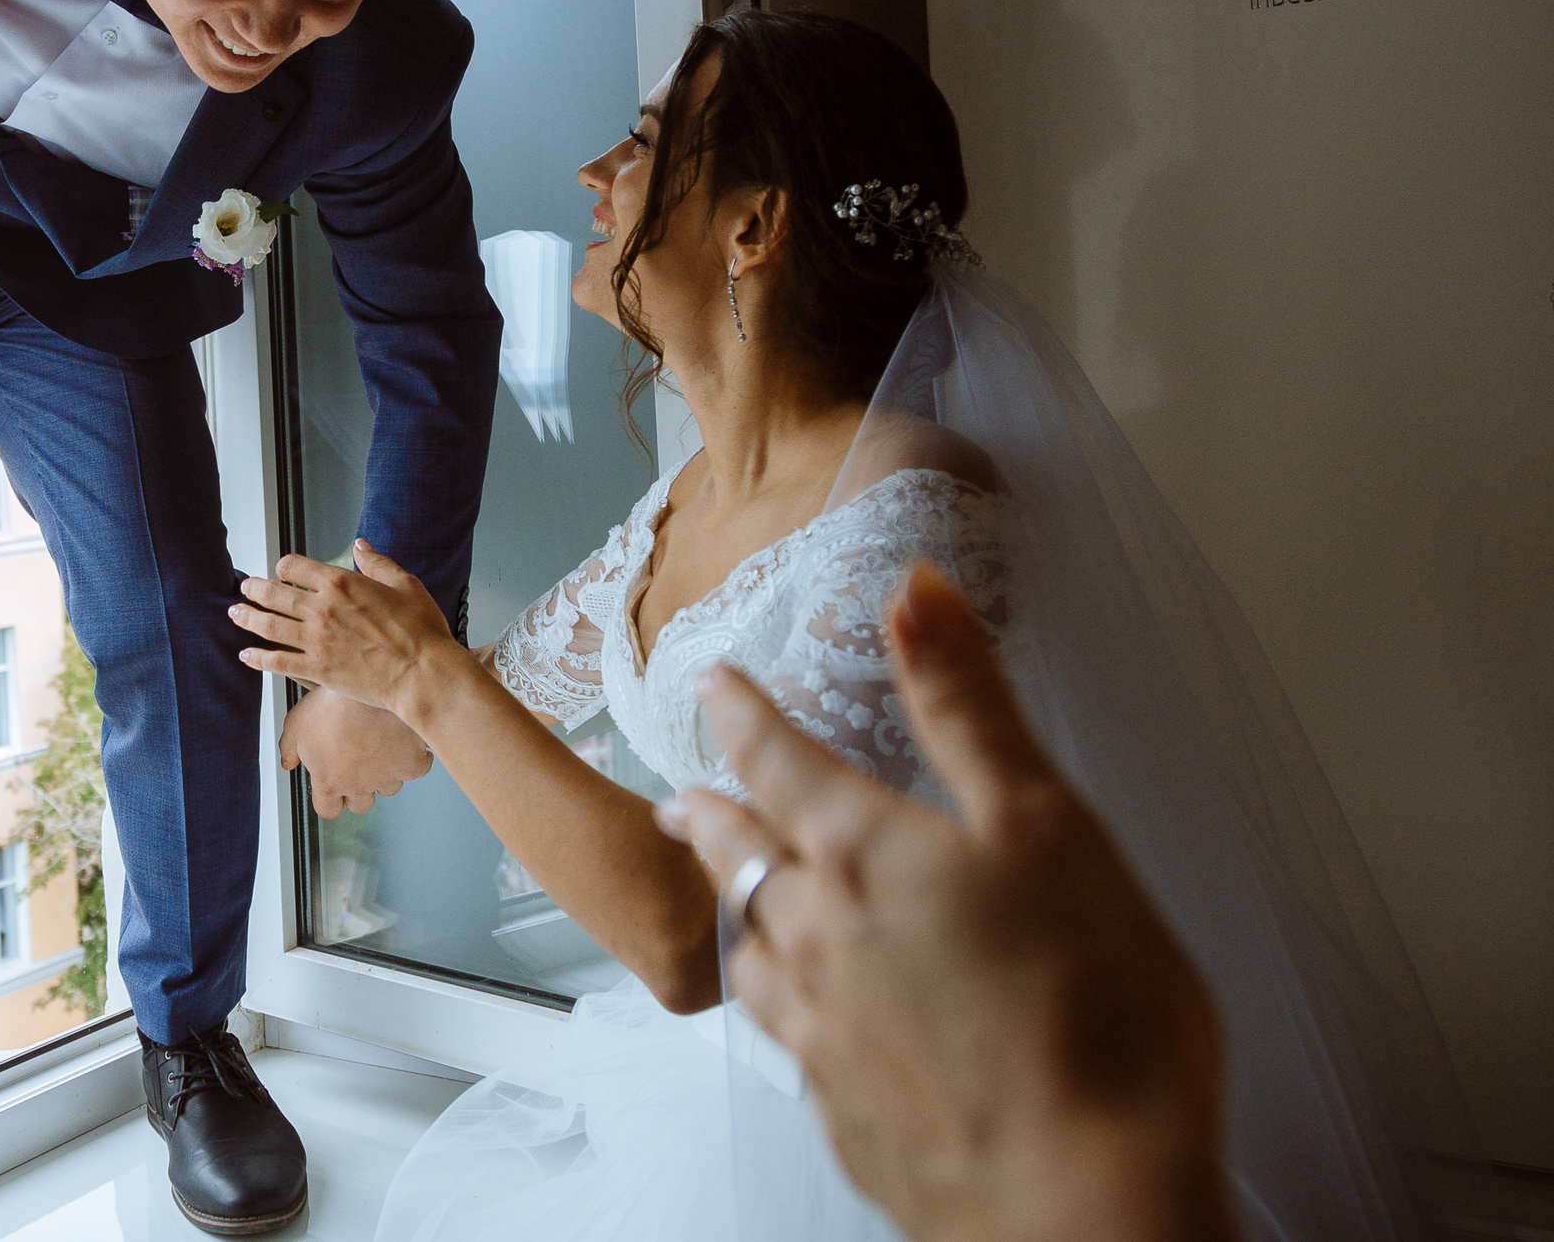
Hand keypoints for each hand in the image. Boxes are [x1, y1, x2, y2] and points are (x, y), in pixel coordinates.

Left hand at [231, 541, 459, 718]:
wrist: (423, 675)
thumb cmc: (421, 632)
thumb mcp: (405, 585)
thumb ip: (378, 563)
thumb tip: (360, 545)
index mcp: (341, 583)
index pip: (295, 567)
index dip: (284, 567)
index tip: (282, 571)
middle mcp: (322, 609)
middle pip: (273, 594)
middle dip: (254, 589)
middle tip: (244, 588)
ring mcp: (316, 640)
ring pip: (269, 625)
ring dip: (247, 618)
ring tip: (235, 614)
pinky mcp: (317, 669)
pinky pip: (277, 661)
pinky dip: (258, 657)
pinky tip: (247, 655)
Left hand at [279, 684, 433, 816]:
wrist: (370, 685)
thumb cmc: (332, 702)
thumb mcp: (297, 722)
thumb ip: (288, 748)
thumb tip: (288, 764)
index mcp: (329, 782)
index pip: (328, 810)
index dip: (329, 799)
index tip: (332, 783)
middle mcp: (359, 787)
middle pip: (360, 805)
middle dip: (358, 788)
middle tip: (358, 763)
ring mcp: (388, 777)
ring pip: (389, 788)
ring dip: (385, 772)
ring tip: (382, 745)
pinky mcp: (412, 764)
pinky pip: (418, 769)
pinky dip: (415, 758)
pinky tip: (408, 742)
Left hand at [659, 564, 1233, 1241]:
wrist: (1084, 1205)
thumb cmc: (1092, 1018)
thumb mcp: (1046, 826)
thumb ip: (970, 709)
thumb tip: (912, 596)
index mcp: (863, 856)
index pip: (778, 761)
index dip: (744, 714)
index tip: (714, 686)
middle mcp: (818, 940)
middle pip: (740, 858)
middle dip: (712, 815)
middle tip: (684, 798)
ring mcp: (823, 1035)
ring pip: (750, 951)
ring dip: (732, 911)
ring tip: (726, 898)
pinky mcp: (846, 1115)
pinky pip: (788, 1039)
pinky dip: (779, 1005)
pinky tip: (797, 1018)